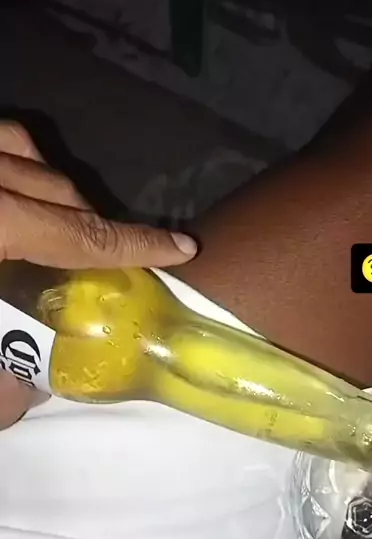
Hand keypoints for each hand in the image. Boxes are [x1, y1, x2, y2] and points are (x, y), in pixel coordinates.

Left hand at [0, 121, 196, 427]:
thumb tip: (20, 400)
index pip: (77, 233)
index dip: (135, 244)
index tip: (186, 246)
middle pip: (60, 194)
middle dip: (91, 225)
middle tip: (97, 268)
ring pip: (27, 149)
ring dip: (54, 186)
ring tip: (59, 220)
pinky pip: (2, 138)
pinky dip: (20, 159)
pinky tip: (18, 186)